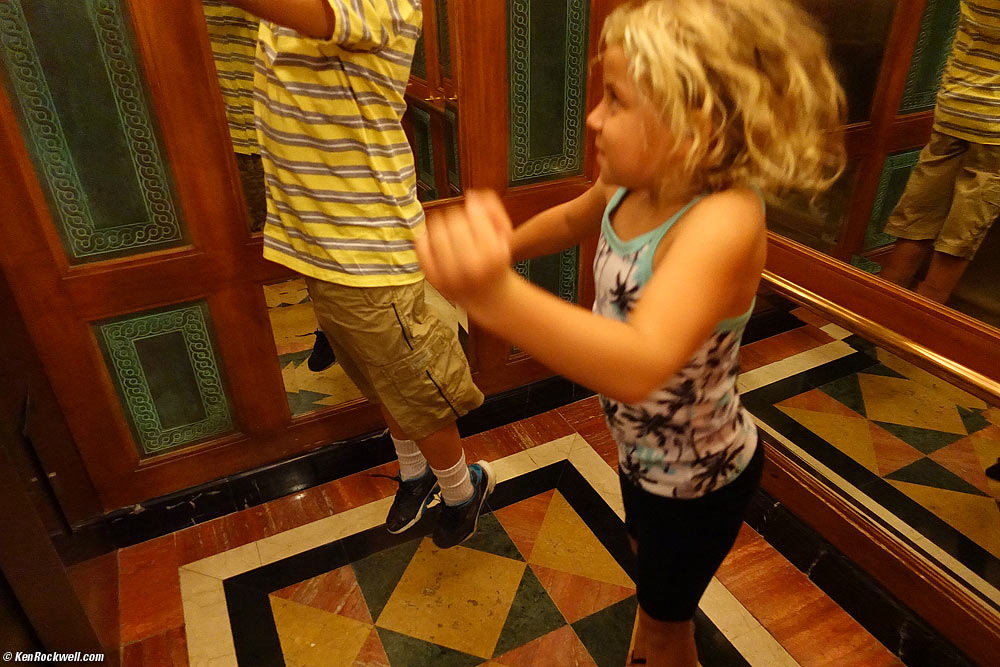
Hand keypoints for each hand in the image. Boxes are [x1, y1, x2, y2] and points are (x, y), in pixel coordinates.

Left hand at [415, 190, 515, 310]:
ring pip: (436, 228)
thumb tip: (472, 196)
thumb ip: (494, 211)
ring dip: (443, 223)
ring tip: (452, 231)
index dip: (475, 209)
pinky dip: (426, 236)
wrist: (488, 296)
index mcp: (492, 255)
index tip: (476, 212)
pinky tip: (436, 239)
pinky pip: (421, 245)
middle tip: (464, 223)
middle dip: (460, 216)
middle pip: (455, 218)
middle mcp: (470, 266)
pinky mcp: (432, 277)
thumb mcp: (505, 237)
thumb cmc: (496, 262)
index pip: (475, 214)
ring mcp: (449, 274)